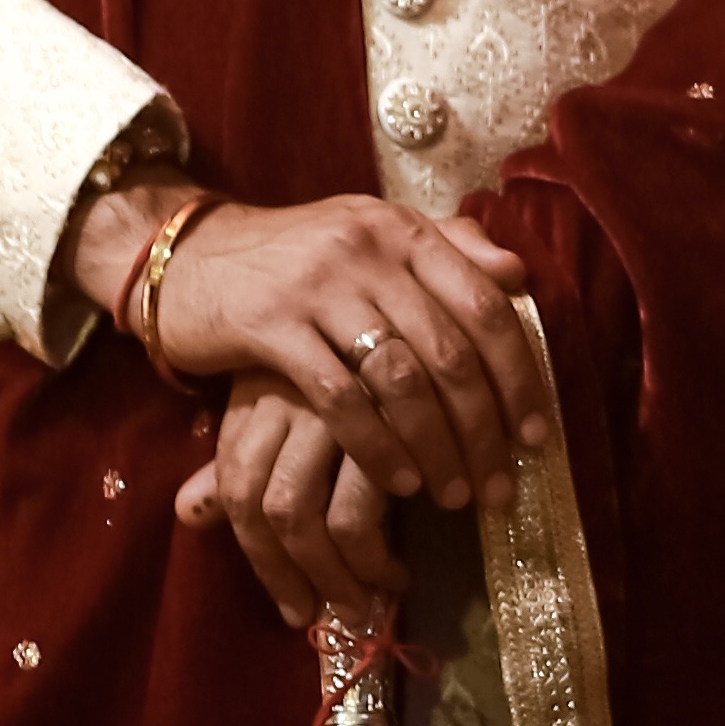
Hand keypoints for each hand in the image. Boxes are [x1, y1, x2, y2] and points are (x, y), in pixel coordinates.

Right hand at [73, 182, 546, 511]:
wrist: (187, 254)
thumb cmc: (294, 257)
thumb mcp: (370, 237)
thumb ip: (444, 248)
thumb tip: (518, 273)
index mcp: (402, 230)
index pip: (484, 306)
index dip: (519, 376)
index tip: (537, 436)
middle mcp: (368, 251)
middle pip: (450, 352)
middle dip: (483, 430)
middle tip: (498, 485)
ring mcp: (317, 286)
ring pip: (400, 380)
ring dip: (436, 448)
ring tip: (453, 495)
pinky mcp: (270, 325)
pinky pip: (340, 399)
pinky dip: (378, 448)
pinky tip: (398, 484)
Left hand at [175, 381, 409, 626]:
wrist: (431, 313)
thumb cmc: (355, 365)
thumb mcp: (286, 399)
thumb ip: (242, 459)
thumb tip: (188, 515)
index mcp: (255, 397)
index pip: (233, 484)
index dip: (257, 552)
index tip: (289, 600)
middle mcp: (284, 403)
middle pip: (262, 505)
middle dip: (285, 574)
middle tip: (317, 613)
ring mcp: (330, 413)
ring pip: (301, 516)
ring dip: (331, 576)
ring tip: (363, 602)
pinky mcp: (380, 427)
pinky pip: (355, 515)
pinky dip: (371, 557)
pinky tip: (396, 570)